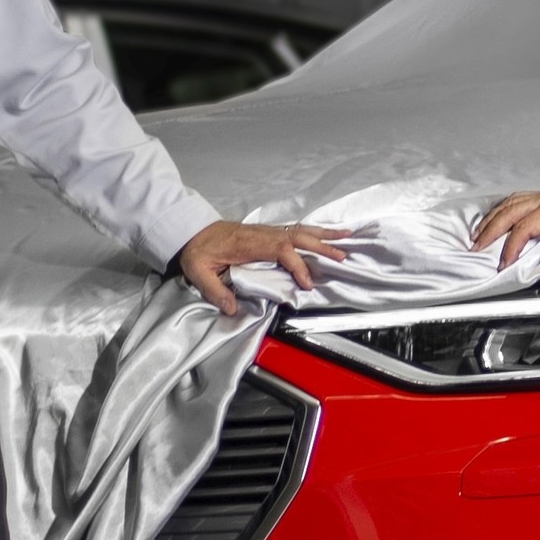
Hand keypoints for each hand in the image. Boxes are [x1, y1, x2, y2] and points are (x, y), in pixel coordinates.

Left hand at [178, 218, 345, 316]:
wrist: (193, 231)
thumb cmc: (198, 250)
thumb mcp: (198, 271)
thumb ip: (215, 290)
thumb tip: (232, 308)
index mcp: (248, 243)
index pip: (279, 250)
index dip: (296, 265)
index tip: (306, 283)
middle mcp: (262, 234)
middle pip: (296, 237)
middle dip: (320, 247)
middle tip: (341, 257)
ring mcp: (267, 232)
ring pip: (300, 231)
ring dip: (323, 235)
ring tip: (347, 237)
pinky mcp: (269, 233)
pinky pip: (296, 231)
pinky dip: (315, 232)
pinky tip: (329, 234)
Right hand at [474, 182, 539, 269]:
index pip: (524, 229)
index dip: (511, 247)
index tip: (503, 262)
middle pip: (509, 213)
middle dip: (490, 231)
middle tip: (476, 246)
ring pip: (510, 204)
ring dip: (491, 219)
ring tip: (478, 233)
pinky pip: (517, 199)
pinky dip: (502, 208)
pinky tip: (496, 216)